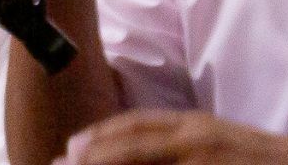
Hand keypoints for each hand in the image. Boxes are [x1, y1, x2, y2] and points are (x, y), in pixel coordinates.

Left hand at [57, 111, 287, 164]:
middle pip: (129, 144)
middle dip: (91, 155)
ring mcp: (207, 158)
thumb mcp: (229, 148)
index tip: (72, 147)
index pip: (137, 125)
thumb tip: (160, 158)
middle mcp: (198, 137)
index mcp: (200, 126)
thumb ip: (193, 149)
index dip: (101, 136)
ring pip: (141, 161)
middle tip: (58, 163)